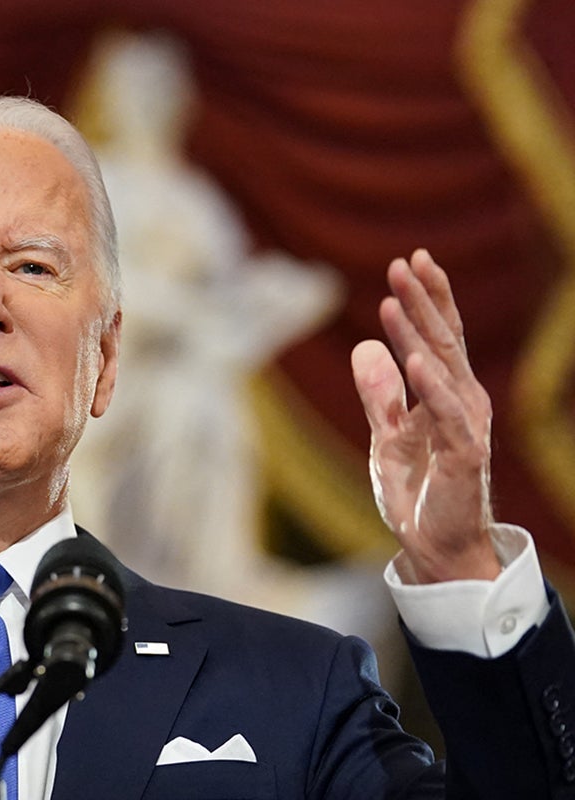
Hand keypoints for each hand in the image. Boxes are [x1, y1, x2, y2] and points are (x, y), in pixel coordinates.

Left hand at [350, 249, 498, 582]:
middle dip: (422, 301)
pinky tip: (415, 360)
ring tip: (397, 298)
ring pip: (443, 368)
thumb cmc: (419, 490)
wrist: (435, 544)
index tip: (410, 261)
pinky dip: (431, 387)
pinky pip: (446, 415)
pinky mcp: (464, 454)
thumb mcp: (388, 434)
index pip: (439, 337)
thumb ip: (379, 393)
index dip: (427, 299)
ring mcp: (466, 426)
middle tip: (403, 262)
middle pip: (443, 341)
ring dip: (419, 332)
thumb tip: (365, 346)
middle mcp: (464, 402)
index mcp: (448, 394)